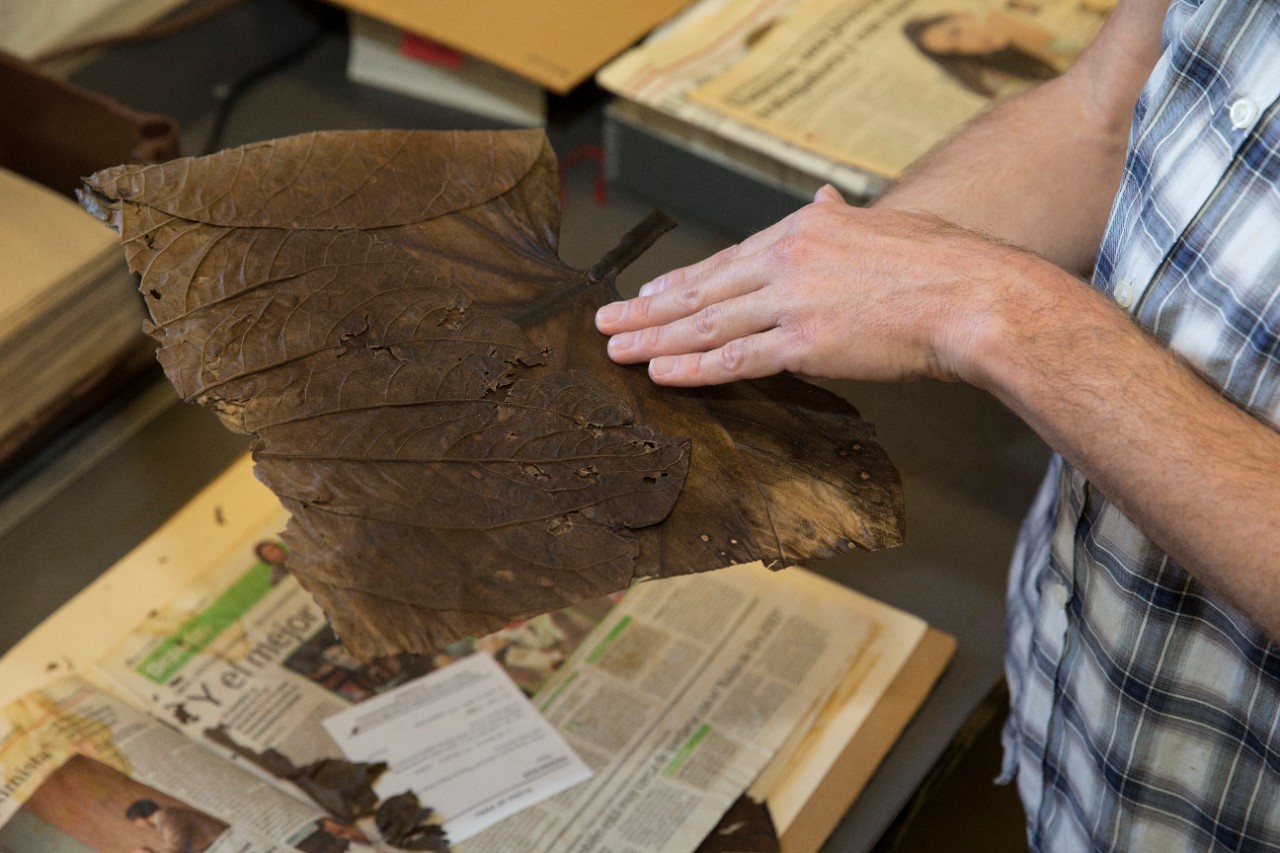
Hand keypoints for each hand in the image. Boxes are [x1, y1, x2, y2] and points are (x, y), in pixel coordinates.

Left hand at [595, 185, 1033, 386]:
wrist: (973, 294)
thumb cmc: (941, 263)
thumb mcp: (883, 224)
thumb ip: (842, 218)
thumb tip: (823, 200)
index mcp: (804, 230)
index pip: (727, 259)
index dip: (682, 280)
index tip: (649, 292)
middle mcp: (788, 261)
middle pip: (703, 289)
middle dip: (649, 309)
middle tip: (608, 320)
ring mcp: (793, 302)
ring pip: (707, 324)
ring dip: (655, 339)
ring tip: (615, 348)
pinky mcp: (806, 344)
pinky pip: (735, 359)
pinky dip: (693, 368)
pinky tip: (659, 372)